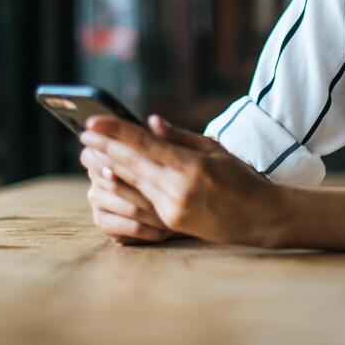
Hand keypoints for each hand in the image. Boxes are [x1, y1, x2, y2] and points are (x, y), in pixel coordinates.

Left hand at [80, 113, 286, 247]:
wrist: (260, 219)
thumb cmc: (242, 178)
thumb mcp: (215, 150)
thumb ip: (180, 137)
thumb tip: (150, 123)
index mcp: (191, 166)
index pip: (144, 144)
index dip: (115, 131)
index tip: (92, 121)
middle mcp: (178, 189)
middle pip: (131, 164)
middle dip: (104, 147)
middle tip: (84, 133)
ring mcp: (173, 209)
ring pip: (131, 184)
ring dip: (108, 167)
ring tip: (89, 154)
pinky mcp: (171, 223)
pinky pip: (141, 200)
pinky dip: (124, 186)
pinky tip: (110, 175)